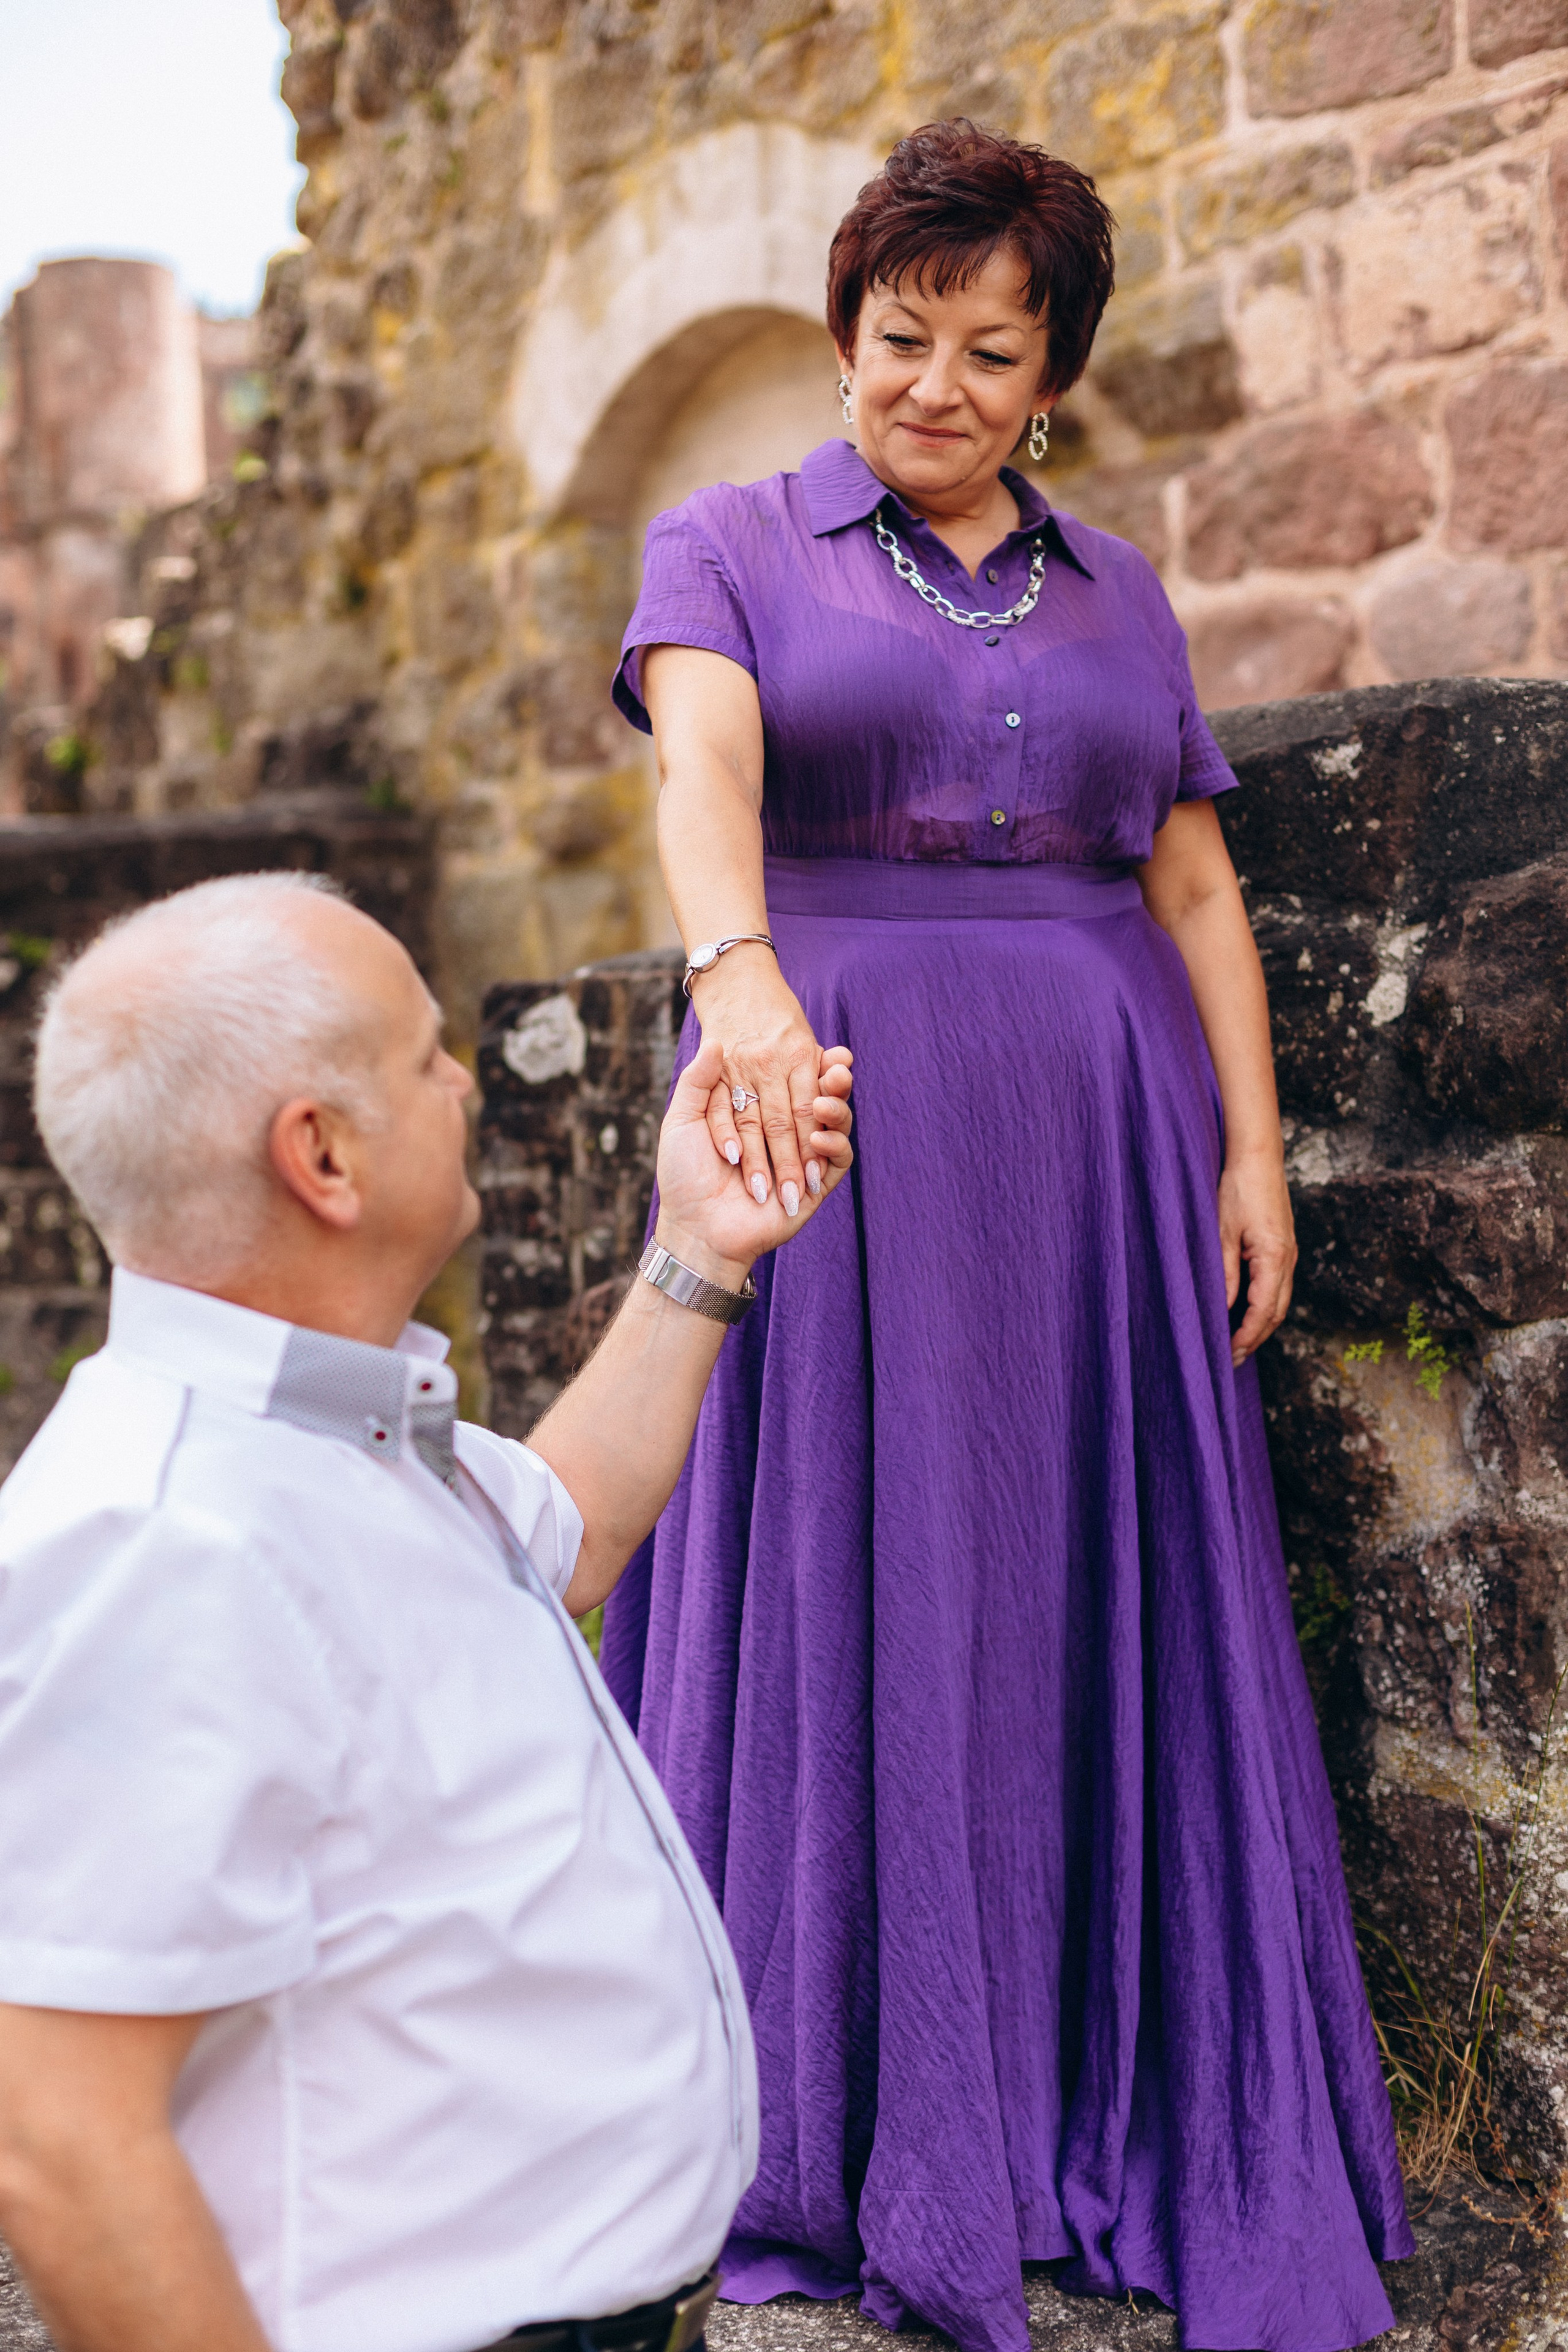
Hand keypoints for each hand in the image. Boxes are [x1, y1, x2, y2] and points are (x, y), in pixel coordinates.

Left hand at [654, 1036, 852, 1286]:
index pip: (793, 1080)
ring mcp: (803, 1160)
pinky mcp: (815, 1188)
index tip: (822, 1046)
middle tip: (839, 1065)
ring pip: (835, 1127)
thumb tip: (714, 1041)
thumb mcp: (683, 1120)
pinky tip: (822, 1137)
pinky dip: (835, 1145)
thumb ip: (698, 1081)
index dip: (811, 1062)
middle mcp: (784, 1134)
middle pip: (820, 1099)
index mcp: (759, 1113)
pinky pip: (839, 1161)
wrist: (694, 1226)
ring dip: (838, 1109)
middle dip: (834, 1081)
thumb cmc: (683, 1175)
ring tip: (827, 1099)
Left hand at [1219, 1150, 1296, 1364]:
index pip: (1264, 1311)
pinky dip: (1264, 1305)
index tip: (1230, 1353)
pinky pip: (1278, 1286)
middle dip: (1255, 1338)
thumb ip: (1224, 1274)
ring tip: (1238, 1341)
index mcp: (1275, 1258)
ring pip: (1280, 1301)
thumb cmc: (1238, 1190)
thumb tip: (1221, 1309)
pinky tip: (1246, 1310)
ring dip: (1261, 1324)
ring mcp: (1290, 1253)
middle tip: (1232, 1358)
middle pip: (1277, 1312)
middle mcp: (1288, 1259)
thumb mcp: (1222, 1233)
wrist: (1258, 1158)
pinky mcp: (1284, 1246)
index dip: (1247, 1336)